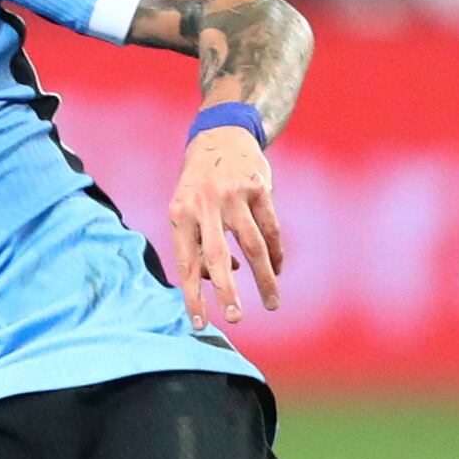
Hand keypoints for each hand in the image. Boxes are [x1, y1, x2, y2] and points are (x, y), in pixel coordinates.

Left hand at [167, 122, 283, 327]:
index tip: (200, 324)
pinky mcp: (258, 187)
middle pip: (218, 256)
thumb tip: (215, 279)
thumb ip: (197, 243)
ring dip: (264, 278)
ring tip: (272, 303)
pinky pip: (270, 228)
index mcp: (180, 213)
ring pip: (252, 245)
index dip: (193, 295)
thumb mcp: (186, 208)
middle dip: (226, 292)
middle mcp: (204, 204)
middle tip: (236, 319)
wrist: (220, 134)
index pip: (185, 263)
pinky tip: (278, 269)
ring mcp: (233, 194)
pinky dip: (276, 253)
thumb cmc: (198, 184)